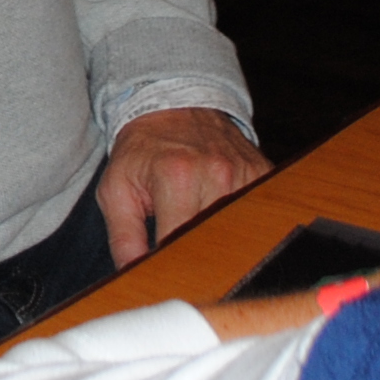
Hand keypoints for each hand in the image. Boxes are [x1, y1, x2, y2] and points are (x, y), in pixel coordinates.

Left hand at [97, 107, 269, 266]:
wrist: (175, 105)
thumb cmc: (142, 150)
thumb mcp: (116, 188)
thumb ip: (123, 236)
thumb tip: (133, 274)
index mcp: (176, 175)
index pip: (178, 242)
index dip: (170, 265)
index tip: (163, 275)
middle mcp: (217, 173)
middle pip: (213, 241)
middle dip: (198, 257)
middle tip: (184, 264)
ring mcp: (245, 172)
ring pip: (237, 231)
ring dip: (221, 239)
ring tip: (203, 235)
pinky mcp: (263, 172)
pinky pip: (258, 213)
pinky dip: (242, 223)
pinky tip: (226, 220)